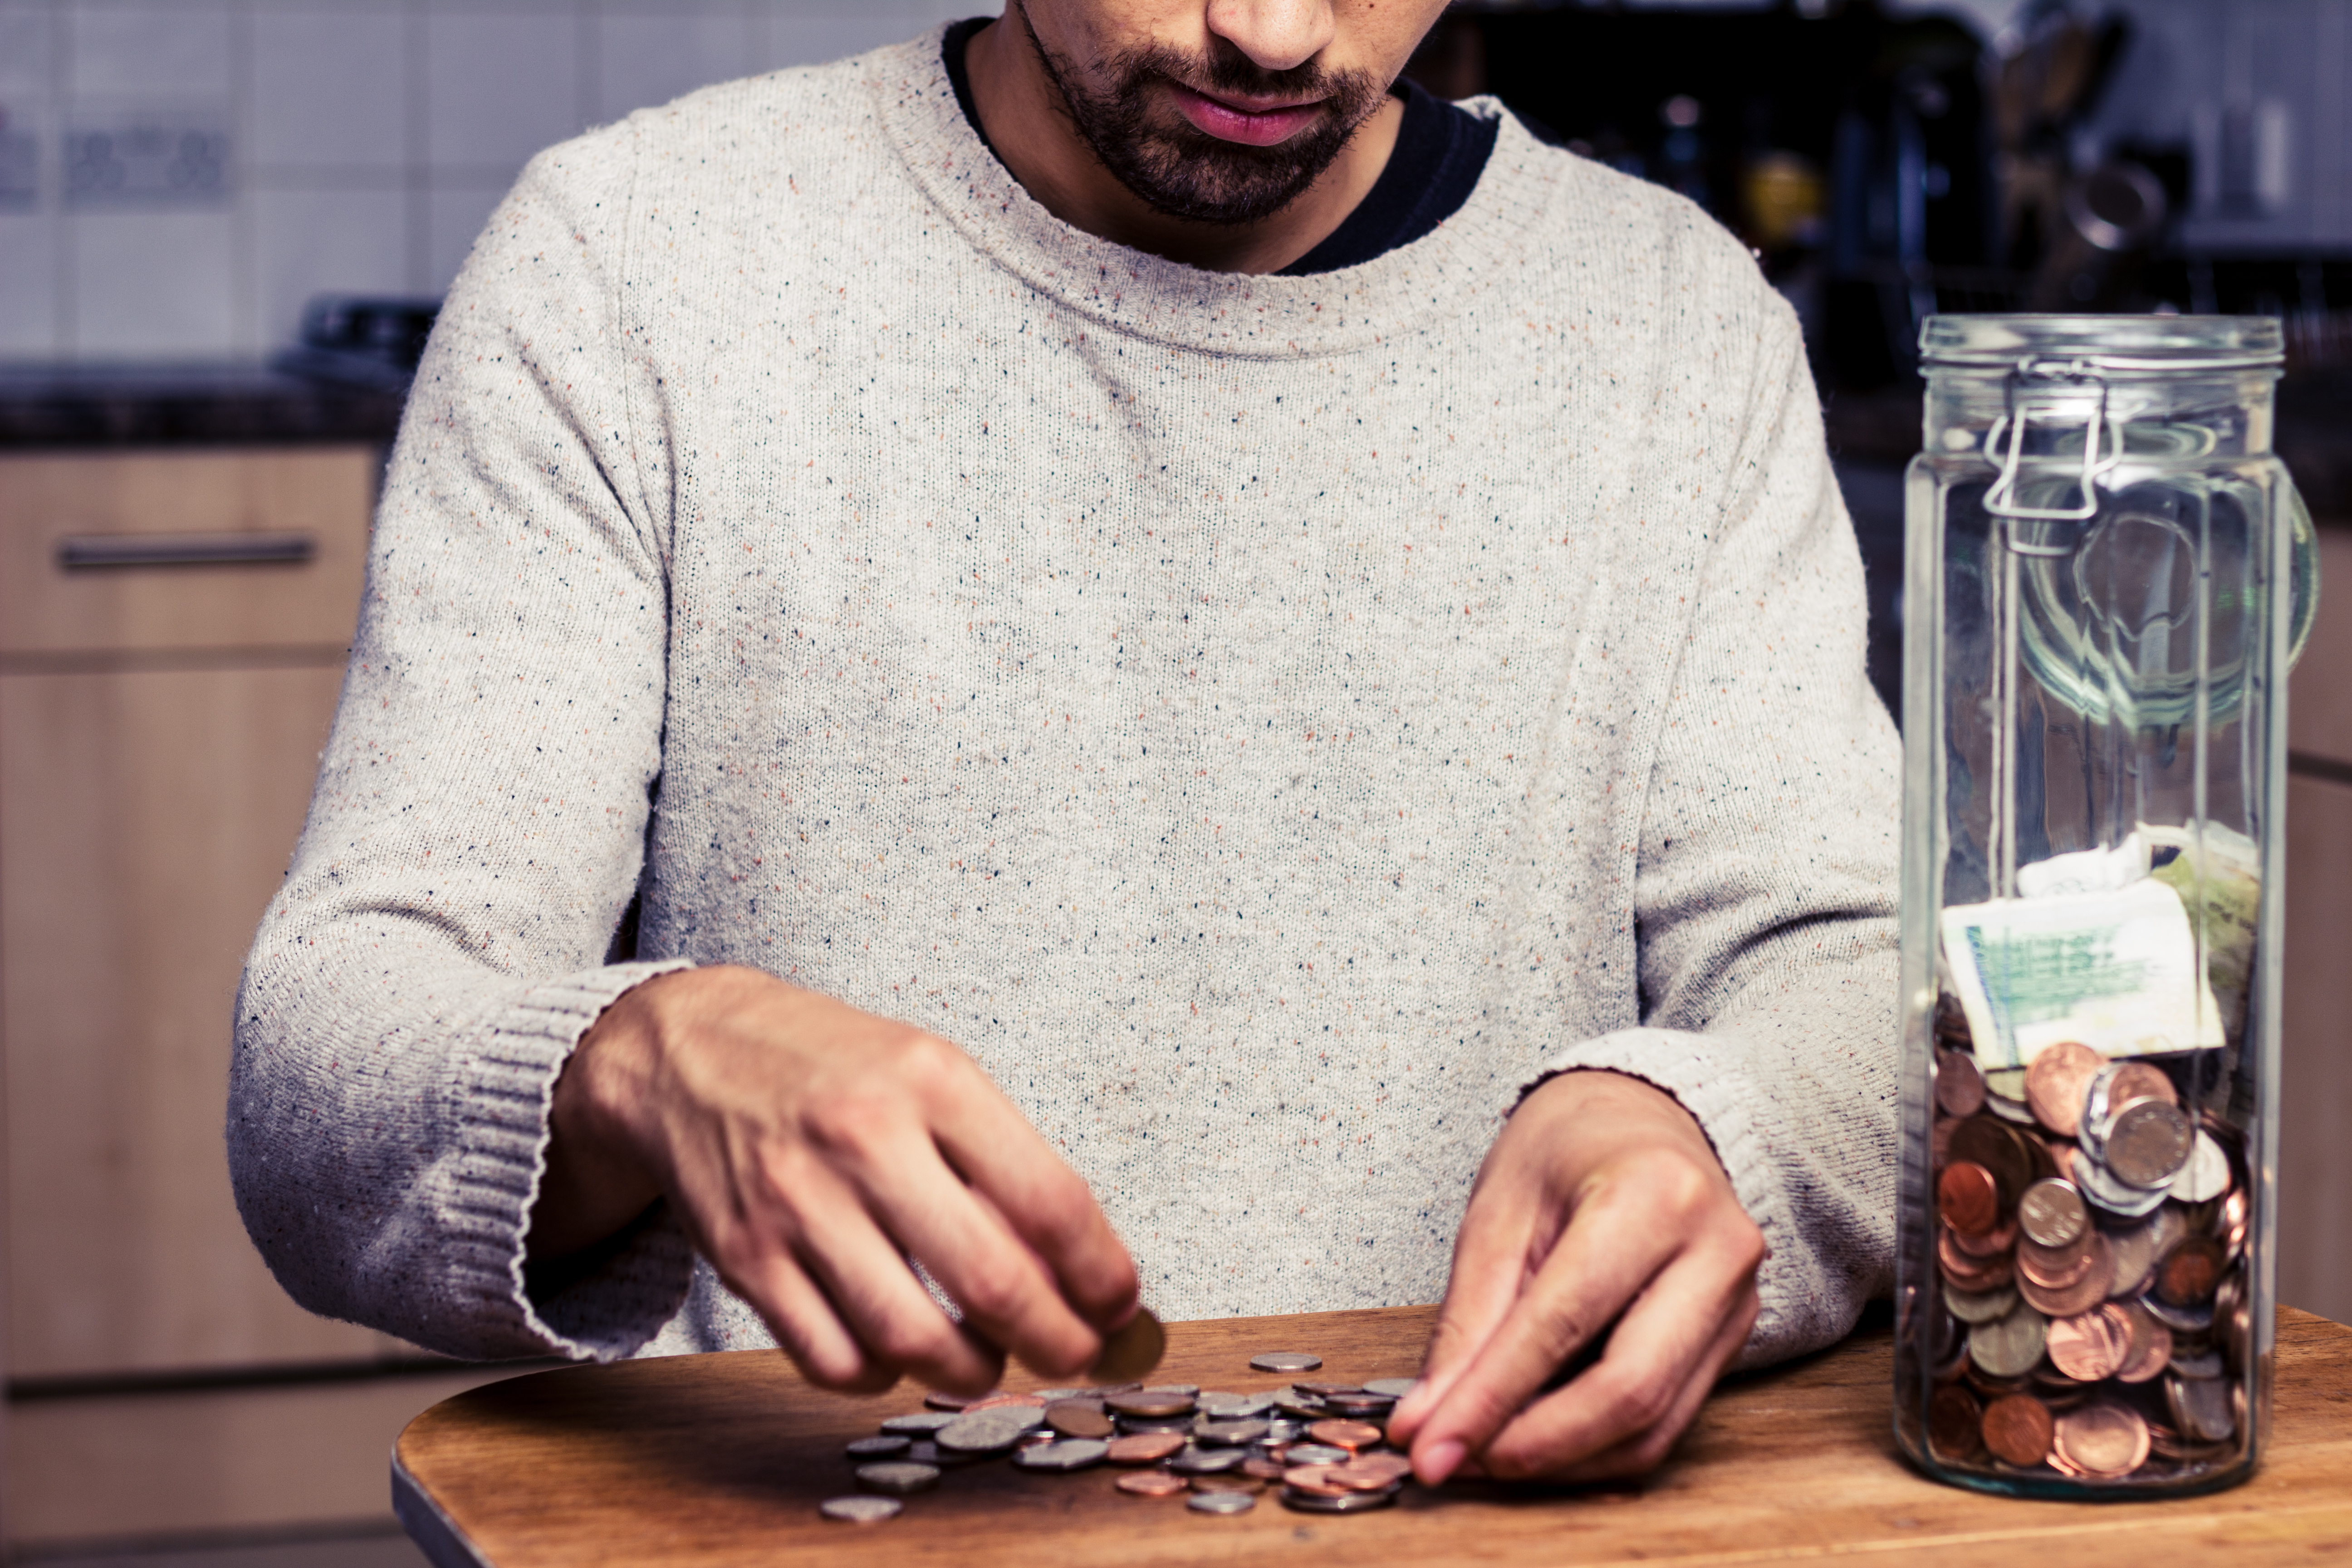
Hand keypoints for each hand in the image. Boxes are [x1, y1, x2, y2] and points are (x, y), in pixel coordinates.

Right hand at [529, 966, 1138, 1393]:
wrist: (689, 1049)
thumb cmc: (835, 1069)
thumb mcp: (931, 1074)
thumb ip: (1002, 1162)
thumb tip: (1082, 1273)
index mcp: (932, 1081)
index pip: (1051, 1200)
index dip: (1102, 1273)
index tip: (1121, 1305)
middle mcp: (866, 1139)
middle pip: (991, 1281)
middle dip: (1057, 1342)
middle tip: (1077, 1357)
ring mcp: (798, 1203)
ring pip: (912, 1339)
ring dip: (973, 1371)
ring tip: (988, 1362)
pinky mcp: (745, 1257)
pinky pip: (833, 1359)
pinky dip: (882, 1376)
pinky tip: (897, 1353)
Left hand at [1384, 1069, 1764, 1483]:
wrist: (1641, 1120)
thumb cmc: (1567, 1150)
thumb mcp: (1499, 1213)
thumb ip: (1467, 1324)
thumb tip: (1426, 1420)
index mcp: (1655, 1196)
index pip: (1564, 1324)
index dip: (1491, 1399)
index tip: (1429, 1447)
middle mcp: (1716, 1252)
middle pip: (1627, 1390)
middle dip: (1533, 1445)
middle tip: (1457, 1461)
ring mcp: (1737, 1301)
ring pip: (1653, 1425)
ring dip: (1562, 1460)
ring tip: (1486, 1455)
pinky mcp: (1733, 1338)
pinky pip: (1667, 1421)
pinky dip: (1595, 1447)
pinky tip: (1538, 1441)